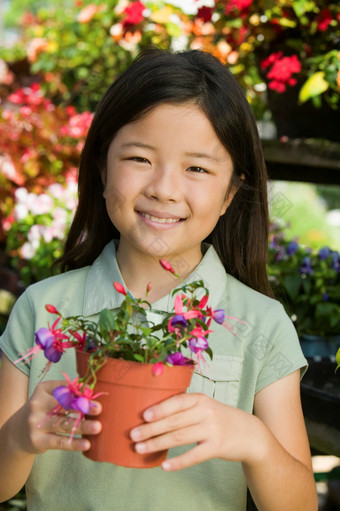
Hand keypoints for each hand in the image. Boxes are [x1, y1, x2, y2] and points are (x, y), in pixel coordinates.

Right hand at [16, 380, 101, 453]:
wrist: (17, 432)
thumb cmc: (43, 410)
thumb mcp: (49, 397)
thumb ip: (67, 394)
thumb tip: (90, 392)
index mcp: (42, 389)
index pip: (63, 388)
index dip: (78, 392)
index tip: (92, 395)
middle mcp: (37, 404)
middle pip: (63, 405)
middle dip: (82, 407)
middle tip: (99, 409)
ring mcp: (35, 423)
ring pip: (63, 424)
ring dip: (82, 426)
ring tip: (97, 427)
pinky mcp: (37, 440)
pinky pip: (59, 442)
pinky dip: (74, 443)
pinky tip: (86, 444)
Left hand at [130, 393, 263, 471]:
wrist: (250, 433)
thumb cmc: (220, 418)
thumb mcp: (205, 406)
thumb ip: (184, 407)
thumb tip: (152, 414)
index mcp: (200, 399)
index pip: (176, 402)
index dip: (159, 409)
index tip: (142, 416)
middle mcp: (206, 412)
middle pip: (174, 421)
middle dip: (151, 429)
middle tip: (133, 435)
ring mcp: (212, 429)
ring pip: (179, 437)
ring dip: (157, 444)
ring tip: (140, 449)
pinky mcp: (217, 447)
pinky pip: (193, 456)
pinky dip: (178, 462)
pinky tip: (164, 466)